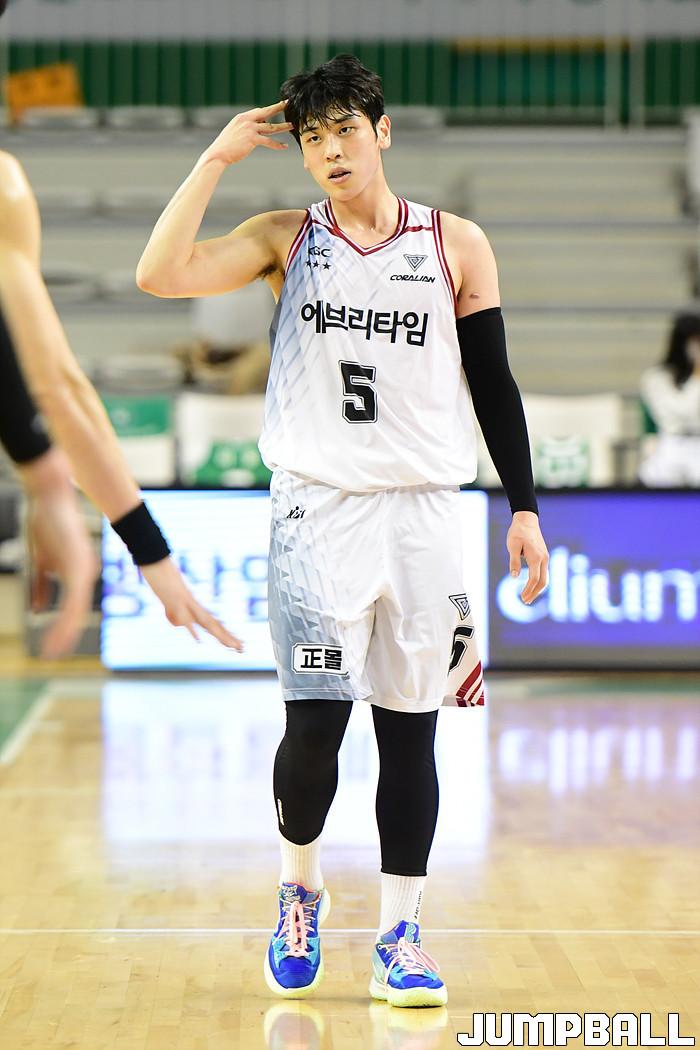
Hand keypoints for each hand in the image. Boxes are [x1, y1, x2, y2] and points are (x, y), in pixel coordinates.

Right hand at [22, 450, 98, 658]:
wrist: (49, 494)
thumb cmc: (45, 521)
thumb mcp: (42, 558)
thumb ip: (42, 584)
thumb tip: (39, 610)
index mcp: (79, 570)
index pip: (74, 605)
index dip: (64, 626)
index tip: (54, 645)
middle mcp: (86, 572)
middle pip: (76, 611)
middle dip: (64, 635)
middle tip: (51, 655)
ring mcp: (84, 570)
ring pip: (75, 611)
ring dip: (63, 634)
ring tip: (51, 652)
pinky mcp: (78, 567)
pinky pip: (73, 601)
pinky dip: (64, 621)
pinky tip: (56, 634)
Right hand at [140, 557, 243, 650]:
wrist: (161, 569)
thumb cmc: (166, 585)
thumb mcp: (171, 606)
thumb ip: (177, 616)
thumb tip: (182, 625)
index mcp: (197, 609)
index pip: (215, 624)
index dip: (226, 633)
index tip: (237, 643)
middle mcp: (196, 608)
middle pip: (215, 625)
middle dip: (228, 637)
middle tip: (242, 648)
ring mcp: (189, 606)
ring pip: (207, 623)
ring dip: (220, 635)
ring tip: (232, 645)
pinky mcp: (179, 605)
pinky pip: (186, 620)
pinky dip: (192, 630)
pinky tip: (198, 640)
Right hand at [202, 100, 292, 166]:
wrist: (218, 154)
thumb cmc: (225, 146)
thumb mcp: (234, 132)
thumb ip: (244, 128)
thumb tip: (255, 129)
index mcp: (242, 118)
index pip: (258, 111)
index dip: (269, 110)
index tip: (277, 107)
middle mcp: (247, 121)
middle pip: (266, 112)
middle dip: (278, 108)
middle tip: (287, 104)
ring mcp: (250, 129)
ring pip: (271, 127)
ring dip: (282, 127)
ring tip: (292, 126)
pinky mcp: (252, 139)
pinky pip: (269, 142)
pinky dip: (277, 145)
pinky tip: (284, 146)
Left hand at [506, 511, 548, 604]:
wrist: (527, 520)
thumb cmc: (518, 532)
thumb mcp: (512, 546)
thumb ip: (514, 561)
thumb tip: (515, 577)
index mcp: (536, 557)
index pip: (534, 579)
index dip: (528, 590)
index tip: (522, 598)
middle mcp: (543, 558)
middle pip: (542, 581)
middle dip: (534, 593)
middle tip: (525, 602)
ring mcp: (545, 557)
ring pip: (545, 578)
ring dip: (537, 589)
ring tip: (528, 598)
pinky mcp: (543, 556)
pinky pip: (543, 572)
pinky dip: (539, 582)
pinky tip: (532, 587)